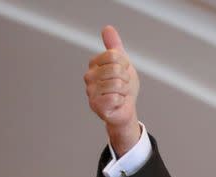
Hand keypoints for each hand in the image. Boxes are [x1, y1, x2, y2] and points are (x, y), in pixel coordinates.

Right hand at [84, 25, 139, 155]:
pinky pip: (115, 98)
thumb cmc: (123, 87)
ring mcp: (90, 91)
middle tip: (123, 86)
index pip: (114, 55)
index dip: (125, 65)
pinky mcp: (95, 105)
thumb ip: (114, 46)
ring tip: (120, 94)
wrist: (126, 109)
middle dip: (126, 79)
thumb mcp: (123, 63)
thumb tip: (107, 28)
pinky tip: (117, 103)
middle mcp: (89, 76)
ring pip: (117, 84)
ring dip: (125, 91)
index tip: (124, 72)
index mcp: (94, 64)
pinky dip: (121, 101)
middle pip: (116, 69)